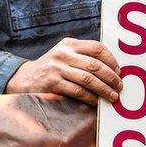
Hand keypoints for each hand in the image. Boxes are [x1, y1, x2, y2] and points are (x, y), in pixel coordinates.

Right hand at [4, 37, 121, 105]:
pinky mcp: (53, 83)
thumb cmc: (52, 68)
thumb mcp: (64, 55)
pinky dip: (91, 98)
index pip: (96, 47)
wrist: (25, 78)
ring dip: (104, 89)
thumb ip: (83, 56)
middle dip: (111, 77)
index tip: (119, 71)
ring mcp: (57, 68)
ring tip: (113, 97)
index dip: (111, 60)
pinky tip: (97, 102)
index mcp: (69, 44)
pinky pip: (78, 91)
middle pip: (95, 64)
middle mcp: (63, 53)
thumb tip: (113, 69)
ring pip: (88, 79)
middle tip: (120, 87)